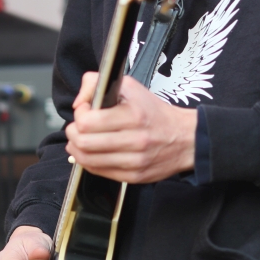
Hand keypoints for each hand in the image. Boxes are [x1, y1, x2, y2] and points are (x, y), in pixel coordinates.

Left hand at [65, 73, 197, 183]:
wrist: (185, 138)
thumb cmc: (155, 112)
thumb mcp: (130, 87)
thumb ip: (98, 83)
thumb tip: (78, 102)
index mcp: (133, 116)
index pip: (87, 121)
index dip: (79, 114)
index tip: (84, 109)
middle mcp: (134, 140)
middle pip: (83, 143)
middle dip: (73, 133)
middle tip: (77, 126)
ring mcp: (134, 162)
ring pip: (88, 160)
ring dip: (77, 149)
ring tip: (80, 139)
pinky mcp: (134, 177)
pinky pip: (99, 172)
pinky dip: (89, 161)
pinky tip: (92, 152)